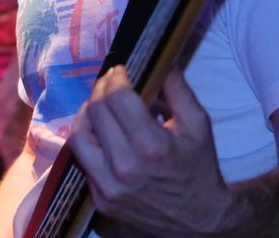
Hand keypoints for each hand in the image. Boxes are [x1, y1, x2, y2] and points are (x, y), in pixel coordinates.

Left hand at [68, 65, 238, 236]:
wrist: (200, 221)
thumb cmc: (199, 167)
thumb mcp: (198, 125)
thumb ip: (177, 88)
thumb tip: (159, 57)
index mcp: (152, 146)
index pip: (117, 97)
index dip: (115, 77)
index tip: (120, 71)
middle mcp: (125, 167)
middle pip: (96, 111)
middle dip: (100, 88)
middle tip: (109, 83)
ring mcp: (109, 186)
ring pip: (79, 134)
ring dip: (87, 112)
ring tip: (100, 105)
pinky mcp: (100, 199)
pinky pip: (83, 160)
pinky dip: (89, 139)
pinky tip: (101, 133)